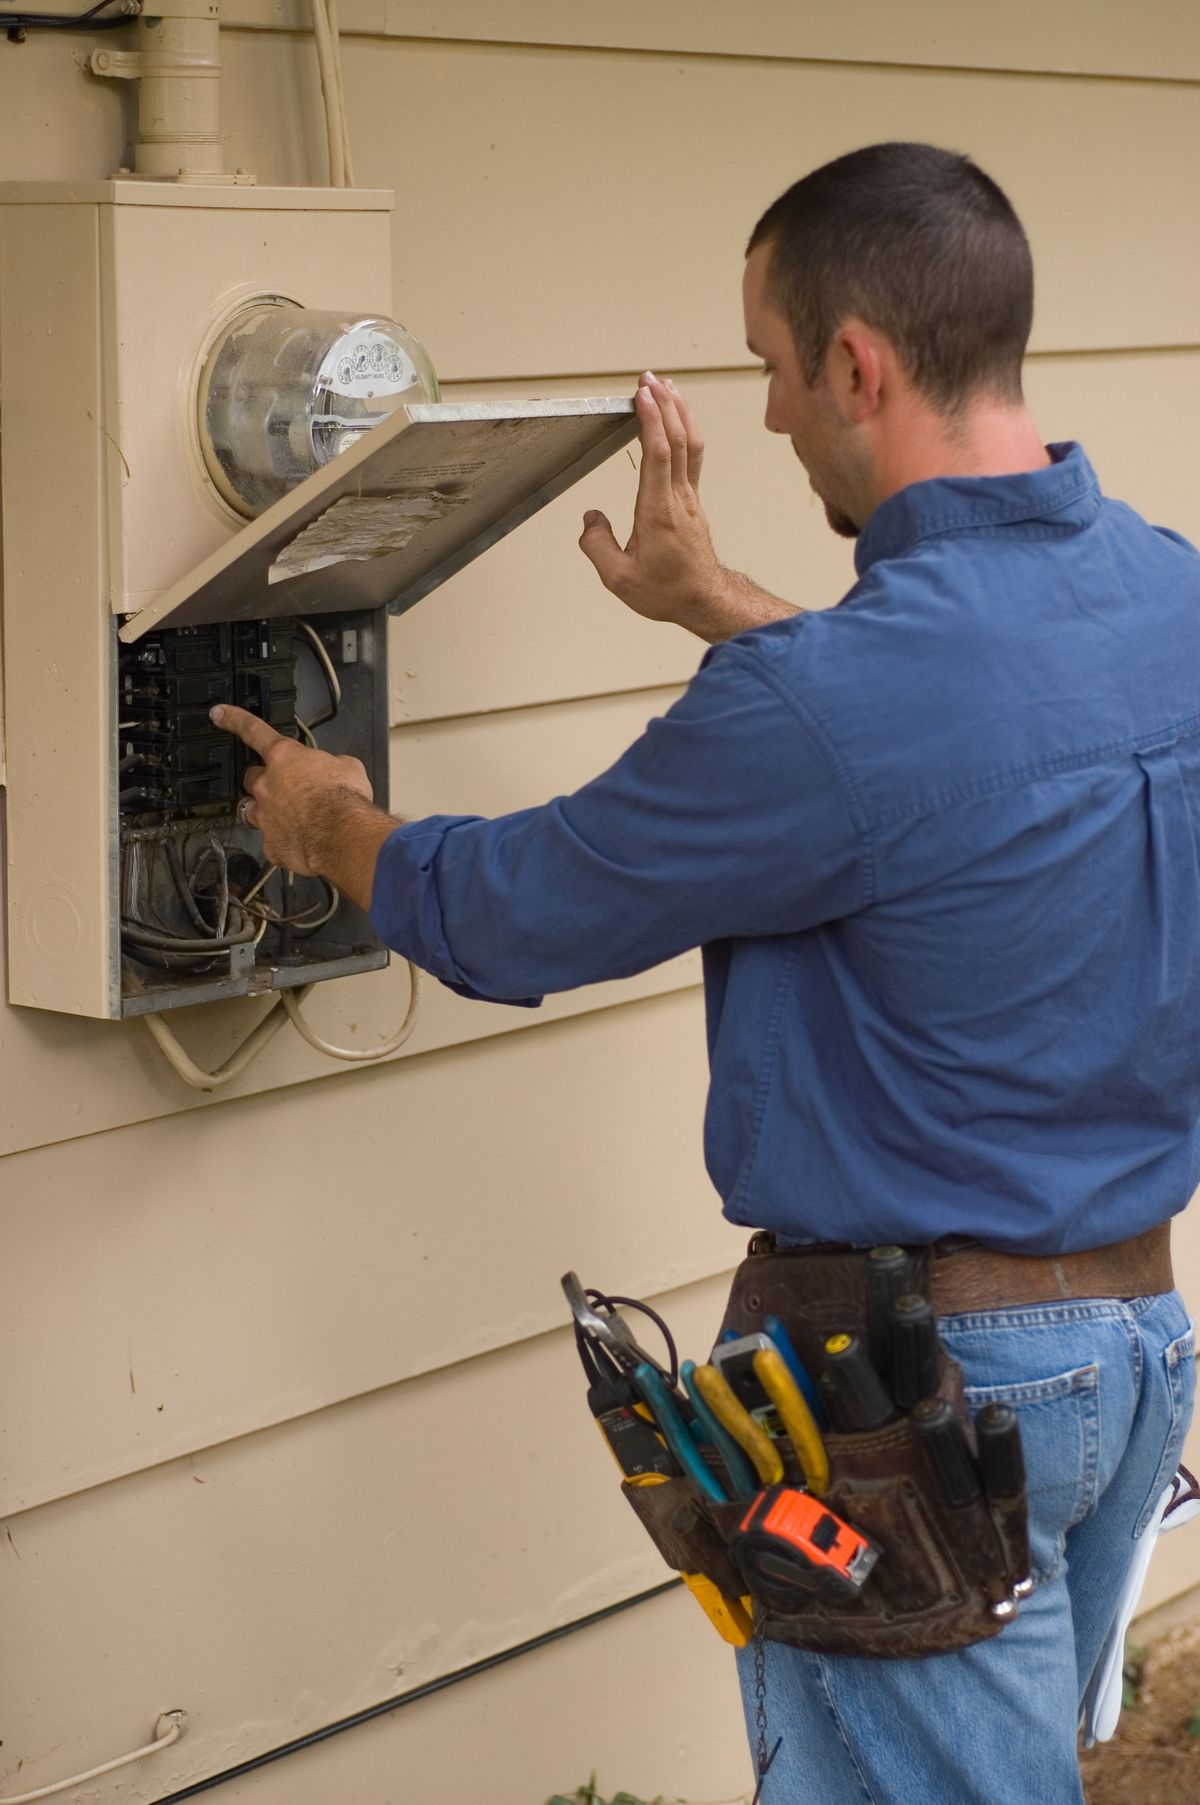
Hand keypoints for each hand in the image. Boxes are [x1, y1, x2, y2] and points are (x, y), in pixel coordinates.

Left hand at [210, 703, 374, 876]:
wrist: (343, 836)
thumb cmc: (345, 798)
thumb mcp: (349, 767)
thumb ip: (333, 764)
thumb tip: (335, 768)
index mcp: (284, 758)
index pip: (253, 731)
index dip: (234, 719)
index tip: (217, 714)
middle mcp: (266, 785)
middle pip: (250, 778)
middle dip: (263, 781)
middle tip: (283, 788)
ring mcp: (264, 816)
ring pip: (250, 810)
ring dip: (264, 811)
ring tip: (285, 818)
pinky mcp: (270, 844)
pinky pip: (270, 840)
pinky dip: (282, 840)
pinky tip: (298, 843)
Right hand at [579, 373, 795, 642]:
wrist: (703, 599)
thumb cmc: (666, 590)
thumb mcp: (619, 579)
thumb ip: (598, 546)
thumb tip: (589, 519)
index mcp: (658, 511)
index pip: (658, 454)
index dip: (651, 420)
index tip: (642, 393)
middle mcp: (678, 498)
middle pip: (676, 439)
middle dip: (664, 403)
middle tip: (649, 377)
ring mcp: (689, 497)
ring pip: (690, 444)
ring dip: (680, 411)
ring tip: (667, 385)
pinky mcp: (693, 501)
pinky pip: (693, 456)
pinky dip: (685, 429)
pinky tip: (679, 419)